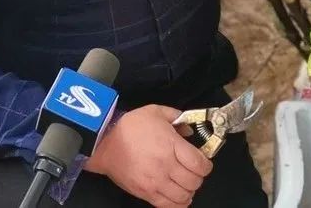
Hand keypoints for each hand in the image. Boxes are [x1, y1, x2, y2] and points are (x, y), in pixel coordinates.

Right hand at [85, 105, 212, 206]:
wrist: (104, 143)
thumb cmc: (130, 126)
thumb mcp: (156, 111)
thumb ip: (177, 117)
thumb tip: (189, 130)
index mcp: (171, 146)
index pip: (200, 164)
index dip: (206, 165)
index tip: (204, 161)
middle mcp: (166, 166)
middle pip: (194, 181)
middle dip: (199, 177)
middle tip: (194, 171)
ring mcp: (155, 182)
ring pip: (184, 196)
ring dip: (189, 190)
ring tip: (186, 183)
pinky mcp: (145, 193)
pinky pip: (168, 206)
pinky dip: (178, 204)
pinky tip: (178, 196)